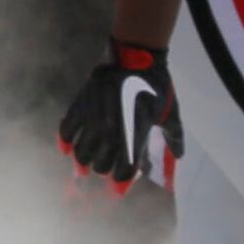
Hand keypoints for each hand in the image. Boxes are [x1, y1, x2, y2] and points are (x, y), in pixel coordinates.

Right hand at [56, 39, 178, 195]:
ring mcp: (93, 119)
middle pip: (101, 165)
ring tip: (84, 168)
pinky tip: (65, 150)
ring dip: (83, 163)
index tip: (119, 188)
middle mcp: (112, 131)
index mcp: (134, 135)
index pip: (124, 171)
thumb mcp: (171, 112)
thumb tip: (179, 155)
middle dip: (104, 171)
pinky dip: (64, 142)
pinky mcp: (80, 105)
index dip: (122, 183)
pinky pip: (66, 129)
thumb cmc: (156, 84)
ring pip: (81, 153)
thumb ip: (174, 136)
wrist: (135, 55)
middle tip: (106, 169)